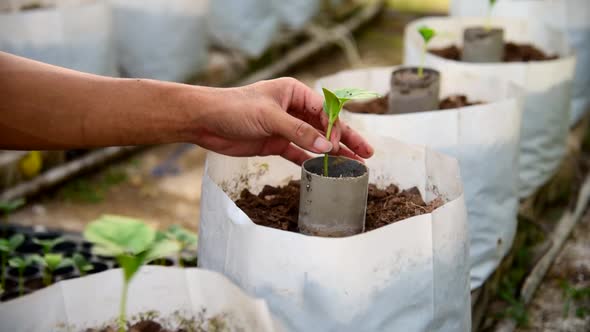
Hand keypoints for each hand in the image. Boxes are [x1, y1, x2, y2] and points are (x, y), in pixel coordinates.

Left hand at [193, 77, 373, 164]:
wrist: (205, 120)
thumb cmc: (235, 108)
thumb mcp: (269, 117)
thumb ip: (299, 132)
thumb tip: (327, 146)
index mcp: (294, 93)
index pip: (325, 110)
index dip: (337, 127)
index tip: (340, 145)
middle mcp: (293, 109)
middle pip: (325, 126)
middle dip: (346, 140)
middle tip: (367, 154)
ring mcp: (285, 127)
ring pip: (315, 141)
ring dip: (332, 153)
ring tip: (353, 165)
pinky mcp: (275, 143)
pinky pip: (299, 153)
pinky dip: (311, 161)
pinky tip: (324, 170)